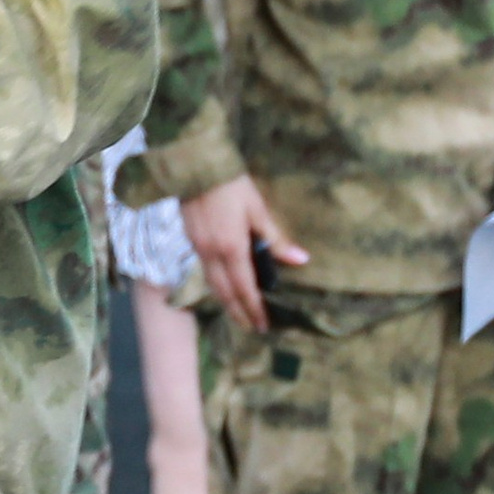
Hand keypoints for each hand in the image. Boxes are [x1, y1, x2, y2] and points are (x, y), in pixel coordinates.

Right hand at [181, 172, 306, 334]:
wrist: (195, 166)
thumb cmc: (231, 185)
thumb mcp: (257, 209)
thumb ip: (276, 239)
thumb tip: (301, 260)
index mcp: (231, 248)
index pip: (244, 288)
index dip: (254, 309)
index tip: (263, 325)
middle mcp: (211, 254)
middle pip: (224, 292)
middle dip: (237, 312)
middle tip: (250, 327)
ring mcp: (198, 248)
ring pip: (212, 284)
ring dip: (225, 301)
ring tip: (237, 312)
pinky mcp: (192, 240)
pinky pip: (205, 271)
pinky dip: (216, 284)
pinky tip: (224, 285)